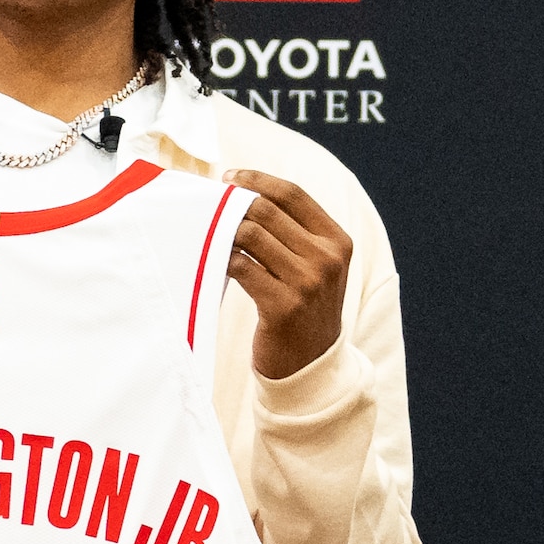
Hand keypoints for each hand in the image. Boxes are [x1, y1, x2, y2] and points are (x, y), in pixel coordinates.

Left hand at [227, 168, 358, 382]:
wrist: (310, 366)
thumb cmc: (304, 309)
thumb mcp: (315, 267)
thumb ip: (292, 232)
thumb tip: (242, 192)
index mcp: (338, 242)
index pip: (294, 194)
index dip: (257, 179)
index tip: (229, 177)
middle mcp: (327, 259)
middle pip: (267, 210)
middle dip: (232, 202)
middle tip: (207, 204)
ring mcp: (307, 283)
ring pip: (251, 234)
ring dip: (221, 228)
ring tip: (204, 230)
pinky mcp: (283, 306)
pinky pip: (240, 266)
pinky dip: (219, 257)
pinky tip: (209, 258)